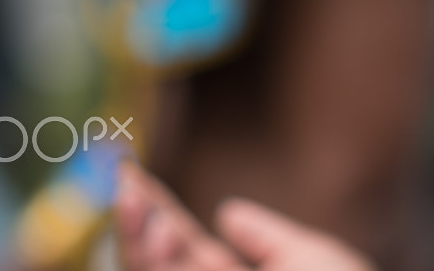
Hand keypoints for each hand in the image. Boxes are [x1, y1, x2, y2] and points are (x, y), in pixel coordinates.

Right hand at [115, 162, 374, 270]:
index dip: (155, 212)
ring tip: (141, 207)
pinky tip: (159, 240)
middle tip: (124, 184)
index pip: (182, 248)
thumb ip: (264, 237)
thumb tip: (225, 210)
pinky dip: (157, 268)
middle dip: (135, 227)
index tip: (130, 173)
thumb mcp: (309, 258)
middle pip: (157, 265)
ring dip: (140, 247)